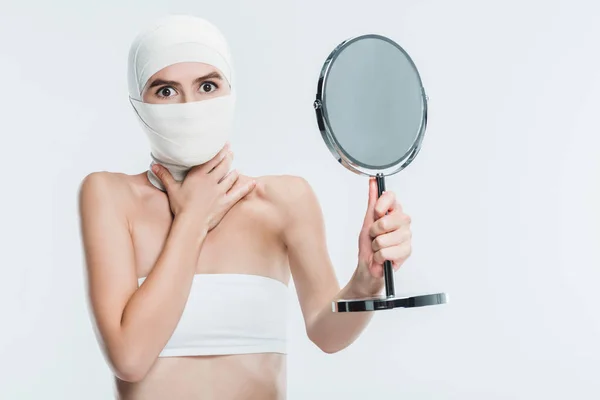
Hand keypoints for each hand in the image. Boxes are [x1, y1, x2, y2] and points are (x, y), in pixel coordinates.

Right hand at [151, 144, 256, 230]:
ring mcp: (220, 192)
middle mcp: (211, 181)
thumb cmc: (181, 207)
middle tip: (231, 151)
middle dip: (228, 157)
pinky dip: (246, 188)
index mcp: (199, 176)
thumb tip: (153, 164)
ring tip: (237, 167)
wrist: (191, 223)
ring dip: (235, 171)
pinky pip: (238, 193)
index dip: (218, 152)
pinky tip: (253, 183)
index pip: (211, 160)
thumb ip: (164, 175)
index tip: (223, 144)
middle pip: (222, 166)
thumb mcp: (172, 189)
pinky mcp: (226, 202)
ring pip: (231, 177)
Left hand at [353, 178, 411, 296]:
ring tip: (379, 248)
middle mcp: (403, 221)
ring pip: (385, 238)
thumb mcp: (367, 221)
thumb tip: (373, 182)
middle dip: (374, 231)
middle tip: (375, 237)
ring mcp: (407, 236)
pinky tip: (383, 257)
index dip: (381, 205)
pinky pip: (386, 252)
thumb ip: (372, 201)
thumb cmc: (368, 245)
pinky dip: (380, 256)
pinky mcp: (407, 251)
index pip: (391, 197)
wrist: (368, 267)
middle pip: (386, 220)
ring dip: (376, 246)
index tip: (376, 213)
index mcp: (394, 211)